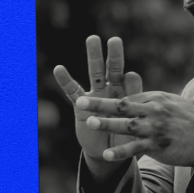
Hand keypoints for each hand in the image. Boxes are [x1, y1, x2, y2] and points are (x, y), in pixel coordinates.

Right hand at [53, 36, 142, 164]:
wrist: (111, 153)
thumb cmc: (126, 136)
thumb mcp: (133, 120)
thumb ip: (133, 96)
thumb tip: (132, 72)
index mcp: (127, 95)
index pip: (130, 81)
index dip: (130, 79)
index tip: (129, 76)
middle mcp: (112, 92)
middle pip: (112, 70)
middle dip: (113, 55)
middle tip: (115, 40)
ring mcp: (96, 97)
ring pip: (95, 74)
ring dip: (94, 57)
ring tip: (93, 39)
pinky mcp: (81, 105)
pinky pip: (72, 91)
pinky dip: (65, 80)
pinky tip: (59, 69)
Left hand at [75, 91, 193, 170]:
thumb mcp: (177, 105)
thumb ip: (157, 102)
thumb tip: (141, 98)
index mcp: (158, 99)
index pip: (130, 97)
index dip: (111, 100)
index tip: (94, 100)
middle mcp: (156, 111)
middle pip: (122, 105)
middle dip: (99, 103)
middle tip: (80, 101)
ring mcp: (156, 129)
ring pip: (126, 125)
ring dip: (106, 124)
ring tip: (87, 123)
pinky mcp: (158, 146)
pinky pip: (135, 149)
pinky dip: (120, 152)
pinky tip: (107, 155)